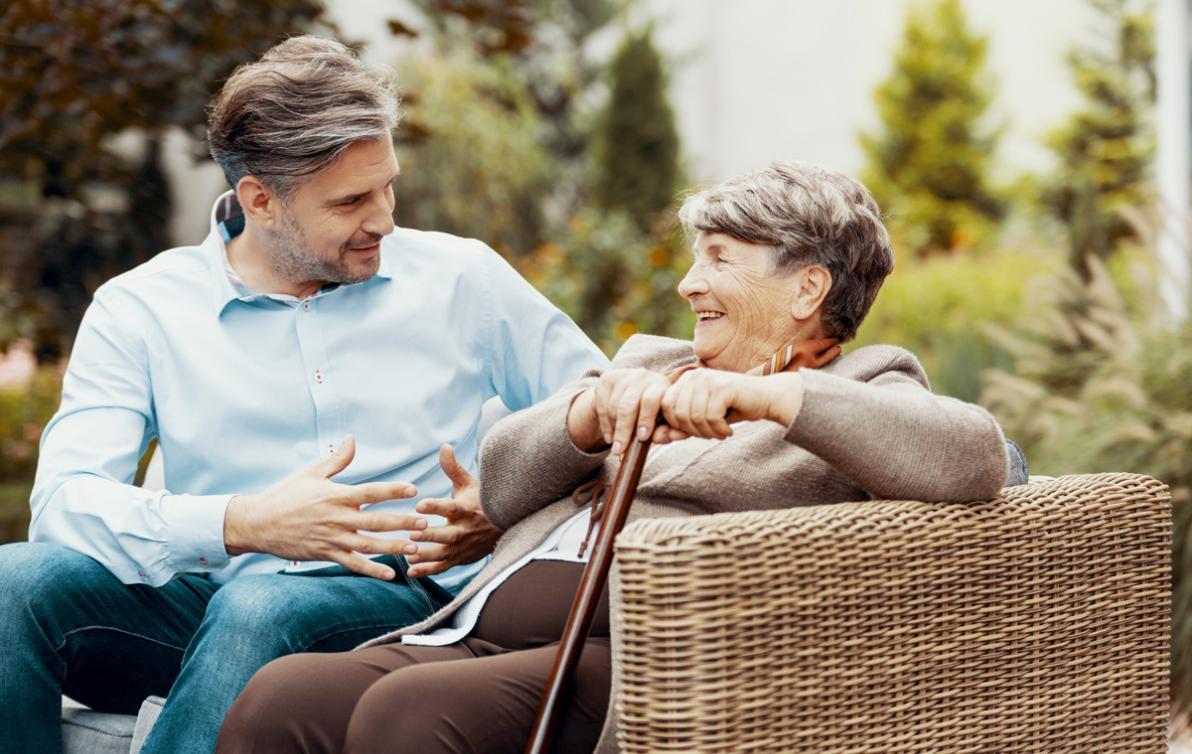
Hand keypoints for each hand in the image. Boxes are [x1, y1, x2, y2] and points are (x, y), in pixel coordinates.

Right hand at [223, 435, 423, 579]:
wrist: (258, 523)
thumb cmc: (285, 495)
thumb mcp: (310, 473)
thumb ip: (337, 459)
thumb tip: (352, 438)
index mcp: (336, 495)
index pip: (370, 492)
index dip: (393, 490)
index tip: (413, 489)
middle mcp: (337, 518)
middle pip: (376, 521)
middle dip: (402, 522)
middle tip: (425, 523)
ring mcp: (333, 538)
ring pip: (369, 545)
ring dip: (394, 547)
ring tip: (415, 548)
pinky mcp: (326, 554)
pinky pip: (353, 564)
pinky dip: (372, 570)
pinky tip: (391, 573)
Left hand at [406, 445, 501, 577]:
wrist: (501, 527)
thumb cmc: (480, 500)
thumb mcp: (469, 483)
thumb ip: (453, 468)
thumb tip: (444, 446)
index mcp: (467, 509)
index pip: (451, 508)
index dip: (436, 506)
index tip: (420, 503)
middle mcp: (466, 529)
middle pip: (448, 534)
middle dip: (431, 535)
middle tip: (412, 534)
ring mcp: (463, 547)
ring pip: (445, 553)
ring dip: (428, 555)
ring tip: (409, 554)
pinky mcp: (460, 559)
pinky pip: (444, 567)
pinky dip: (429, 570)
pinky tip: (411, 571)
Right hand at [567, 368, 673, 455]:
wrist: (632, 393)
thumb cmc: (653, 412)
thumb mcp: (662, 421)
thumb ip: (664, 431)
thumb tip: (659, 438)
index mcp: (661, 385)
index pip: (651, 400)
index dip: (646, 419)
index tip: (642, 438)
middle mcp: (643, 376)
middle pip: (628, 405)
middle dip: (624, 430)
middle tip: (620, 450)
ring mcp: (624, 376)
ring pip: (614, 407)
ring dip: (614, 430)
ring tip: (617, 445)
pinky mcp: (607, 378)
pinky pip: (602, 405)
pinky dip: (605, 425)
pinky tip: (609, 437)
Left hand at [661, 369, 803, 438]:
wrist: (764, 399)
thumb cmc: (731, 410)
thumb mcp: (701, 420)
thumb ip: (678, 427)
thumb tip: (654, 438)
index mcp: (684, 381)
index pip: (666, 408)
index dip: (677, 427)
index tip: (695, 433)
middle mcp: (693, 377)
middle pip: (678, 414)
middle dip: (693, 432)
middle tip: (711, 434)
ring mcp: (708, 379)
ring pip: (694, 417)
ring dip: (708, 433)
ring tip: (720, 432)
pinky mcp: (722, 387)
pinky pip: (710, 417)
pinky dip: (718, 430)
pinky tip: (728, 430)